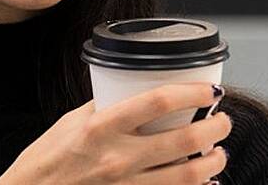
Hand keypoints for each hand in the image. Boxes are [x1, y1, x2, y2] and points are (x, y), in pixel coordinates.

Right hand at [0, 83, 231, 184]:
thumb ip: (103, 109)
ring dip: (213, 161)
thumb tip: (132, 94)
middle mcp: (117, 158)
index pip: (157, 102)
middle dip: (215, 128)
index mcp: (100, 128)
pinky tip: (204, 181)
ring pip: (188, 175)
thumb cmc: (45, 162)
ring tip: (218, 152)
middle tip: (223, 120)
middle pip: (184, 139)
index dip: (191, 93)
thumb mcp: (71, 123)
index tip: (208, 91)